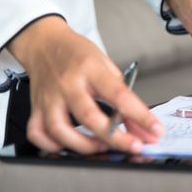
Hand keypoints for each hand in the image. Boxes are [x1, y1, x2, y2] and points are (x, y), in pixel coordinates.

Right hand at [7, 16, 163, 153]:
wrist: (45, 43)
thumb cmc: (79, 54)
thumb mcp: (108, 67)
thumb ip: (124, 96)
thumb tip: (139, 126)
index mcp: (91, 69)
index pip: (119, 95)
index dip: (140, 115)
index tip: (155, 130)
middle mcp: (68, 84)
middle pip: (89, 116)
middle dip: (116, 138)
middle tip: (135, 147)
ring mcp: (49, 97)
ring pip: (60, 130)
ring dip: (85, 146)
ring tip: (105, 148)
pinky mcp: (36, 107)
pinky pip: (39, 134)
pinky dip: (54, 146)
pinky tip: (71, 146)